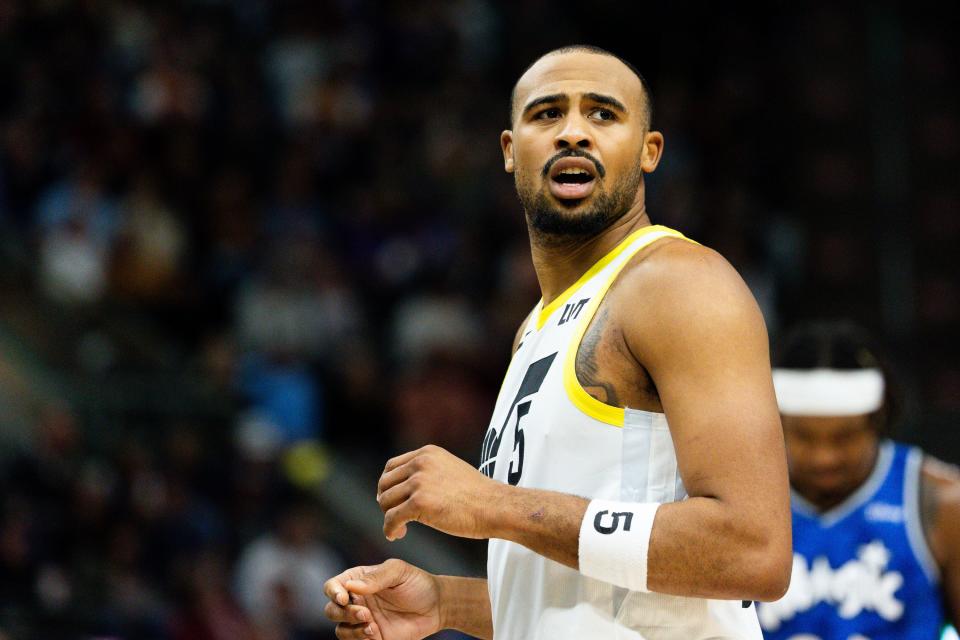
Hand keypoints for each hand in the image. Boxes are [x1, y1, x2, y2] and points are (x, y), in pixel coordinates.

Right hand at [323, 559, 441, 639]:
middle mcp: (357, 601)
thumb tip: (351, 586)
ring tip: (372, 627)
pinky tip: (376, 634)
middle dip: (342, 614)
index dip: (333, 592)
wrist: (436, 607)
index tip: (344, 598)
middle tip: (365, 614)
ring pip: (341, 630)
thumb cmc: (417, 583)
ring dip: (352, 631)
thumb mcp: (399, 572)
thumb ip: (376, 577)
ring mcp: (363, 621)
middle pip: (331, 611)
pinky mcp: (372, 638)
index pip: (332, 586)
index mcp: (358, 580)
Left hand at [377, 445, 502, 540]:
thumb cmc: (478, 495)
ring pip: (385, 501)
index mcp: (427, 453)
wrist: (495, 506)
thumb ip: (429, 472)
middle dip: (386, 502)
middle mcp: (420, 463)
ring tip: (400, 529)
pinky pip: (391, 518)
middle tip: (396, 517)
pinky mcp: (419, 502)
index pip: (391, 467)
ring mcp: (419, 482)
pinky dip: (389, 529)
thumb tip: (406, 487)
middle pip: (385, 483)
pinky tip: (397, 536)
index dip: (388, 486)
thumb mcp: (450, 470)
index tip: (393, 501)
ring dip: (388, 517)